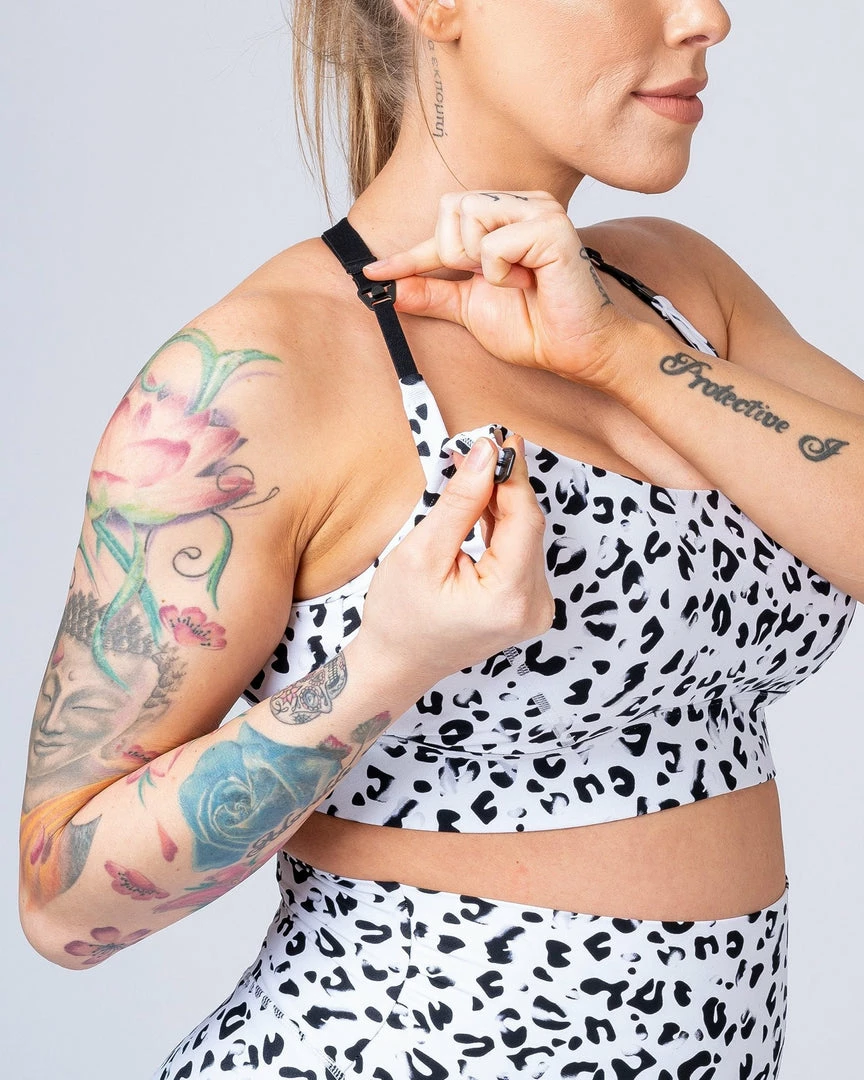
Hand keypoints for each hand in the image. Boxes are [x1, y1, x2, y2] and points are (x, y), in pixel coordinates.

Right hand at [358, 434, 553, 690]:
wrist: (396, 665)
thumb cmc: (399, 617)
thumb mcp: (422, 552)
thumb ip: (461, 502)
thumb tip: (488, 454)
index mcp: (509, 599)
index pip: (525, 519)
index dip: (514, 474)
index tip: (501, 437)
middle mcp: (533, 608)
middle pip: (529, 527)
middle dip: (504, 484)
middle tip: (480, 446)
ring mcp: (534, 609)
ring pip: (526, 536)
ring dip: (502, 502)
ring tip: (473, 469)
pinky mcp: (527, 605)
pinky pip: (521, 552)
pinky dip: (502, 525)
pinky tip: (483, 501)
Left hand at [363, 191, 632, 386]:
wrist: (574, 351)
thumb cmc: (535, 327)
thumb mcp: (469, 309)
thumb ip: (433, 293)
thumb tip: (390, 289)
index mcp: (504, 218)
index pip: (444, 224)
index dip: (408, 253)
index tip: (370, 273)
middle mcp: (522, 205)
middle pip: (451, 207)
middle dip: (456, 254)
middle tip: (490, 280)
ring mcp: (540, 211)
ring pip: (469, 216)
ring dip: (479, 262)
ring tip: (513, 280)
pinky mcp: (552, 227)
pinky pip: (493, 245)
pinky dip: (501, 274)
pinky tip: (529, 283)